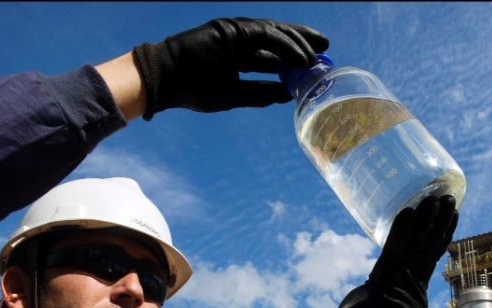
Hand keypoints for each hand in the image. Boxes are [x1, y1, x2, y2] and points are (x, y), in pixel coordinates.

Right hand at [132, 17, 329, 119]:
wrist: (165, 80)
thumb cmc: (193, 89)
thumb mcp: (234, 94)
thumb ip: (260, 93)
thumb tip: (287, 94)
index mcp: (239, 55)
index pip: (273, 55)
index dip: (293, 59)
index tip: (313, 68)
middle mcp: (240, 41)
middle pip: (279, 39)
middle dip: (303, 43)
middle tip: (326, 50)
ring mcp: (237, 32)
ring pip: (276, 33)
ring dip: (299, 43)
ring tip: (318, 56)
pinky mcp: (233, 29)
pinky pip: (267, 34)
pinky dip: (287, 45)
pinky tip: (303, 58)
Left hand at [318, 195, 458, 307]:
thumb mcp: (373, 303)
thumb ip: (383, 287)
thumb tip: (381, 279)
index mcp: (414, 295)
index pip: (430, 257)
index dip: (440, 233)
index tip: (449, 212)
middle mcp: (415, 293)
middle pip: (429, 250)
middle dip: (440, 222)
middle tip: (449, 196)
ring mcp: (406, 294)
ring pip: (418, 250)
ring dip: (427, 221)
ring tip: (437, 197)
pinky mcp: (390, 292)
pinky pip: (394, 254)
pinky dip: (402, 232)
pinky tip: (409, 211)